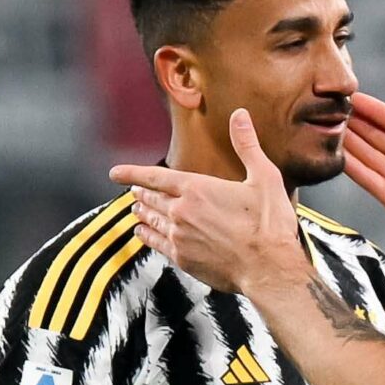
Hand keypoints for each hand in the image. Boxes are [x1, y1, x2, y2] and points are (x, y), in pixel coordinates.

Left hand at [112, 109, 310, 295]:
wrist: (269, 268)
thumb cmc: (269, 224)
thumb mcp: (264, 177)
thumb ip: (247, 145)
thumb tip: (240, 116)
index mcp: (197, 189)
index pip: (155, 177)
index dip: (132, 173)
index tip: (115, 173)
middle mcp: (181, 212)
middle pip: (151, 199)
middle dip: (141, 193)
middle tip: (134, 191)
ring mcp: (179, 237)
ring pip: (151, 220)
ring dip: (142, 213)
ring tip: (136, 209)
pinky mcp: (183, 259)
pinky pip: (155, 243)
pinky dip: (146, 235)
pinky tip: (142, 233)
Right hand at [344, 88, 384, 266]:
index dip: (376, 110)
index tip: (354, 96)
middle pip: (379, 136)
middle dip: (357, 123)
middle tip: (331, 107)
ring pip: (369, 156)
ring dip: (350, 142)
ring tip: (327, 126)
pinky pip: (369, 181)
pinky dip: (353, 169)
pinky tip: (338, 155)